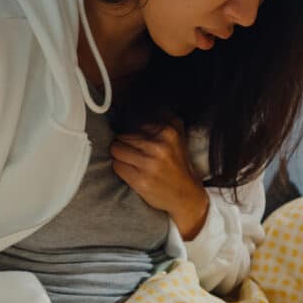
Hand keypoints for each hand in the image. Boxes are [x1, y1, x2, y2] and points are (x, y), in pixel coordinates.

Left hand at [110, 118, 210, 239]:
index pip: (135, 125)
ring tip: (132, 162)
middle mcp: (159, 146)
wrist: (186, 195)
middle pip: (123, 137)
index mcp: (169, 132)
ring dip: (120, 156)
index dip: (133, 134)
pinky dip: (120, 168)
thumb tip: (146, 107)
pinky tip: (131, 171)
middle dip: (125, 145)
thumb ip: (166, 119)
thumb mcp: (179, 138)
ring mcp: (149, 163)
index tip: (137, 142)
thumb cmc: (179, 166)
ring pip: (117, 150)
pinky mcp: (140, 179)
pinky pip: (117, 166)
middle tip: (134, 154)